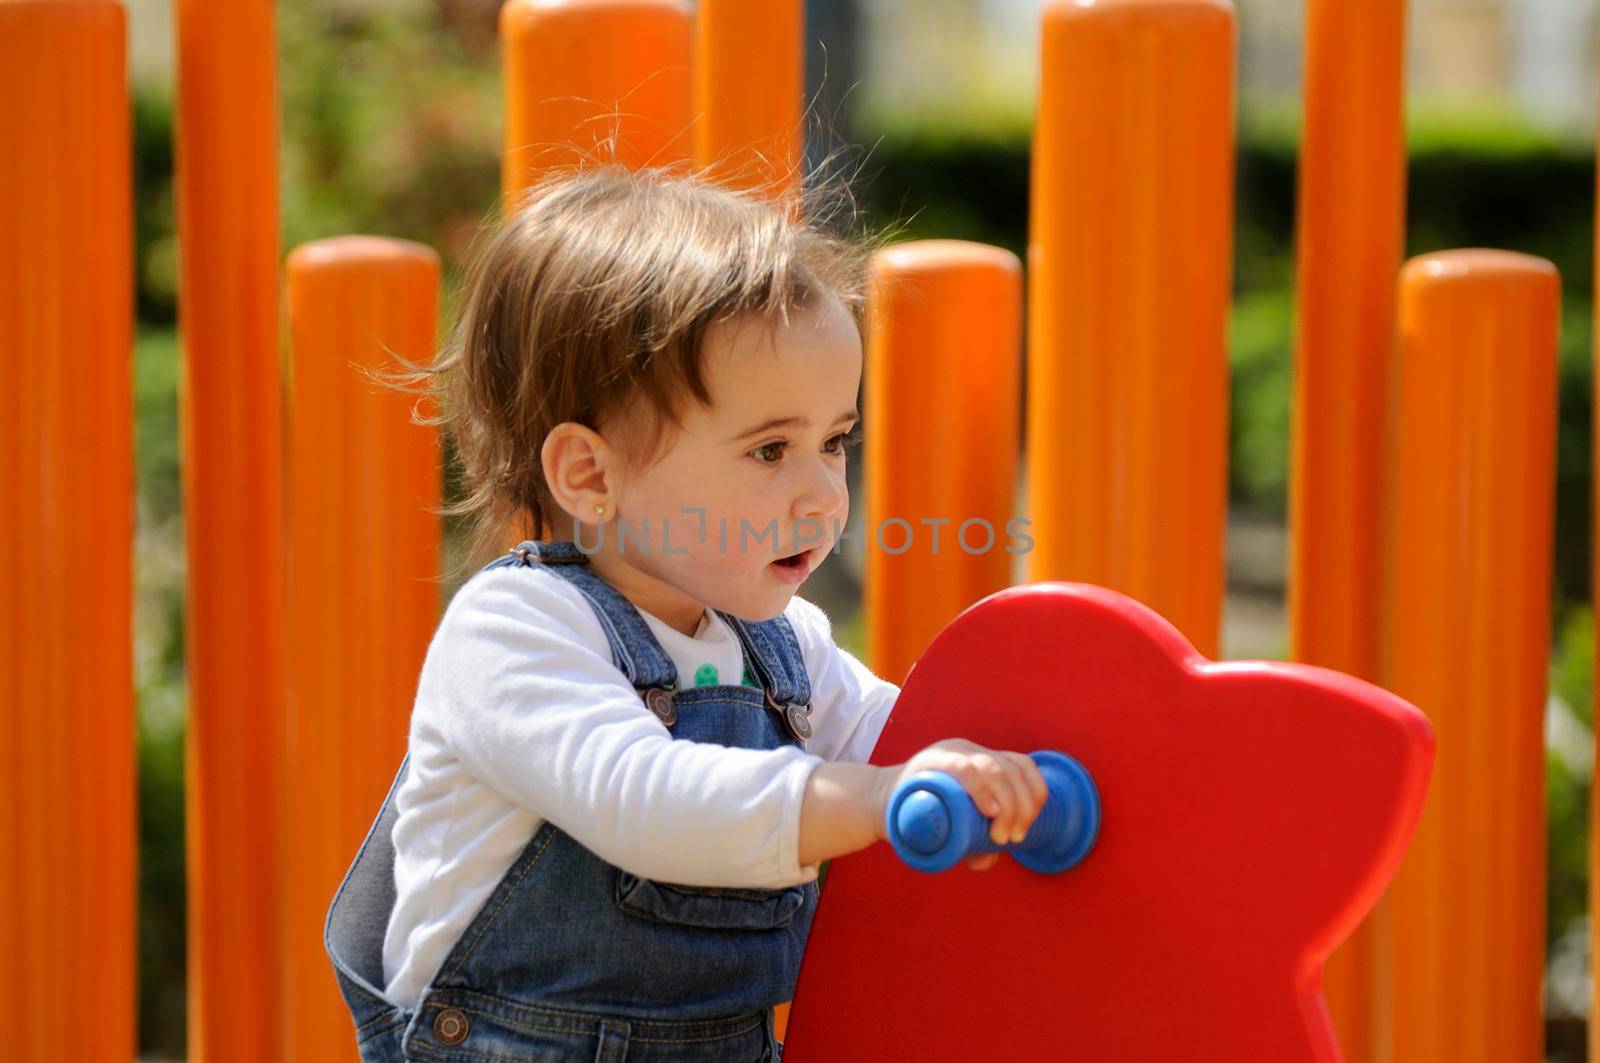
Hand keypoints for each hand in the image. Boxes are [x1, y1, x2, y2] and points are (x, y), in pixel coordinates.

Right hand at [875, 738, 1048, 870]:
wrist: (878, 806)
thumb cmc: (920, 816)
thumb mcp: (954, 830)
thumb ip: (973, 844)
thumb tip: (989, 858)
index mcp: (981, 759)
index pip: (1022, 766)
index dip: (1034, 793)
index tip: (1028, 825)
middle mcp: (970, 751)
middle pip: (1012, 769)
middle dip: (1022, 806)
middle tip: (1014, 837)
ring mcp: (951, 753)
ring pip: (994, 768)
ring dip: (1008, 804)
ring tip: (1000, 834)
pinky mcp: (932, 761)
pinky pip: (964, 767)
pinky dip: (983, 789)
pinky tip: (991, 811)